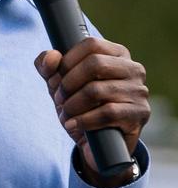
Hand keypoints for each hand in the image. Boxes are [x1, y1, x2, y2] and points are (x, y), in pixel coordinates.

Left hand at [35, 37, 149, 186]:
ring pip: (96, 90)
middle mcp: (133, 69)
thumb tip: (51, 57)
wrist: (96, 143)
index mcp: (116, 55)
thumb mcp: (59, 84)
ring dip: (72, 105)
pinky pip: (107, 113)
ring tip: (65, 114)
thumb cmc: (79, 106)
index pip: (90, 44)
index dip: (67, 61)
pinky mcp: (139, 114)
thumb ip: (48, 66)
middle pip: (94, 64)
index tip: (56, 78)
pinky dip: (83, 120)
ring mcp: (139, 91)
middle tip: (58, 99)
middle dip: (68, 84)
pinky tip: (73, 125)